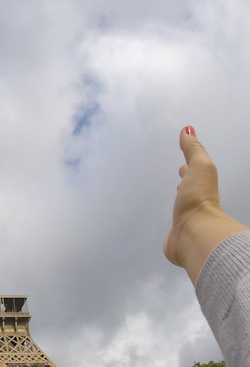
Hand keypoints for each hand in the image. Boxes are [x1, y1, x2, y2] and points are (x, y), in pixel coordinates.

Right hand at [164, 127, 247, 283]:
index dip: (189, 168)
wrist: (194, 234)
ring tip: (172, 195)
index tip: (182, 165)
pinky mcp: (175, 238)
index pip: (194, 174)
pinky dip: (169, 221)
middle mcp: (196, 203)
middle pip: (190, 189)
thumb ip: (193, 149)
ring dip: (179, 200)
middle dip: (185, 181)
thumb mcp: (199, 167)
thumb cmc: (197, 198)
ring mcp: (186, 221)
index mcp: (201, 187)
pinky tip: (165, 221)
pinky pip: (171, 227)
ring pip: (182, 207)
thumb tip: (187, 129)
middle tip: (178, 175)